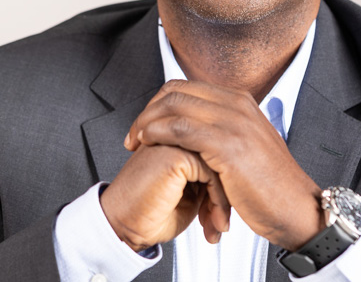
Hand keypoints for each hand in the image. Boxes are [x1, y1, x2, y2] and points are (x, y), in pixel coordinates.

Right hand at [100, 143, 230, 250]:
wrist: (124, 225)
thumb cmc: (152, 212)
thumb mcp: (191, 192)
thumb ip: (211, 175)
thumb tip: (236, 176)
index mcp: (178, 138)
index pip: (218, 150)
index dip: (225, 184)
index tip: (221, 213)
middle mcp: (176, 134)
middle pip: (222, 155)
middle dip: (226, 193)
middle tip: (221, 221)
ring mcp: (174, 140)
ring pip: (220, 162)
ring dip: (223, 200)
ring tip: (217, 224)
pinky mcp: (175, 152)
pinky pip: (212, 172)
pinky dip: (217, 200)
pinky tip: (211, 220)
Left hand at [125, 80, 324, 250]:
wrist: (297, 208)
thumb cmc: (270, 184)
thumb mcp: (249, 144)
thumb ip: (226, 129)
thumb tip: (197, 127)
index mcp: (240, 101)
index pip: (186, 86)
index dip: (160, 102)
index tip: (146, 123)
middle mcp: (237, 104)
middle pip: (177, 91)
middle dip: (148, 110)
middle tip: (134, 133)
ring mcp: (233, 121)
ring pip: (175, 105)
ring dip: (147, 122)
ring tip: (135, 141)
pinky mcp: (228, 145)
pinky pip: (181, 128)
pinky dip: (158, 133)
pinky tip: (148, 144)